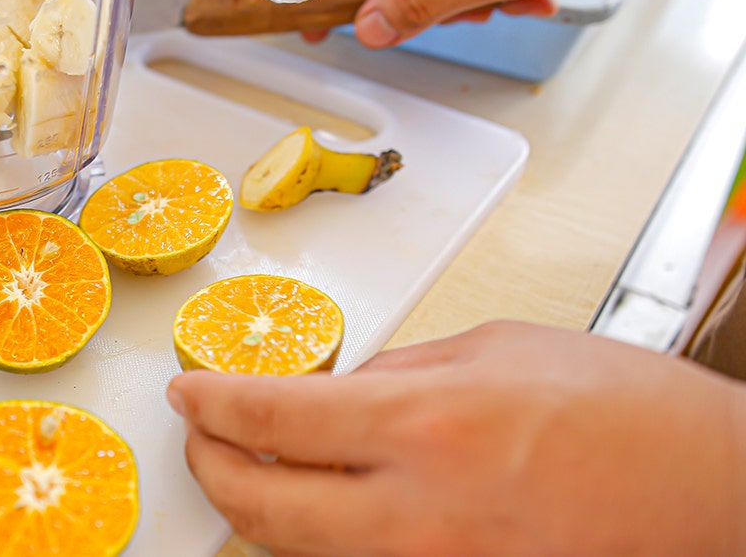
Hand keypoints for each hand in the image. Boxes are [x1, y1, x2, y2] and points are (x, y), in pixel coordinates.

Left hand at [167, 321, 745, 555]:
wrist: (710, 496)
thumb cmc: (628, 416)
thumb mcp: (499, 348)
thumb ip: (402, 368)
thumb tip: (337, 385)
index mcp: (425, 424)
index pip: (271, 417)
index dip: (212, 403)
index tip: (190, 392)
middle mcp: (416, 512)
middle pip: (260, 505)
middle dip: (209, 470)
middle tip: (200, 439)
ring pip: (299, 552)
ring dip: (258, 511)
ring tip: (250, 472)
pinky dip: (323, 542)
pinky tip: (321, 513)